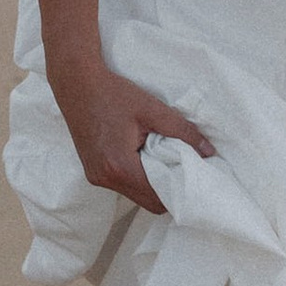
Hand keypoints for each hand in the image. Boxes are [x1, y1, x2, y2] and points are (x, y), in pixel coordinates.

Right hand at [54, 62, 211, 214]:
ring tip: (166, 162)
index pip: (158, 197)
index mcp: (120, 167)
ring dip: (152, 185)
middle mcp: (105, 178)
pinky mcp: (92, 171)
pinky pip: (122, 185)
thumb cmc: (113, 93)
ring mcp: (96, 176)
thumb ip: (183, 132)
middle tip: (185, 172)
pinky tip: (146, 158)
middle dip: (168, 191)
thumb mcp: (152, 109)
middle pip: (148, 202)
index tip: (196, 182)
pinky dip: (138, 178)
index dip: (180, 193)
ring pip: (135, 195)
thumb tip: (209, 152)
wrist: (76, 83)